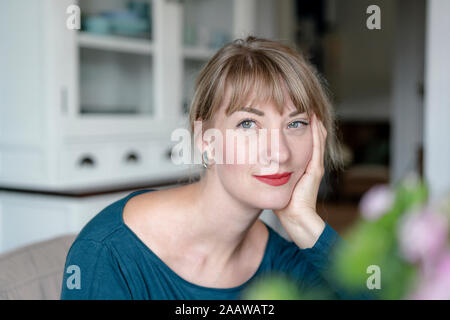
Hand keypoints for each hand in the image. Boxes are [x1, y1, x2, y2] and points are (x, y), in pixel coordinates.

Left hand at [273, 113, 327, 248]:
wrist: (294, 219)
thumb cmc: (281, 204)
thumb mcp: (271, 181)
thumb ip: (265, 170)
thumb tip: (248, 159)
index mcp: (299, 163)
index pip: (299, 136)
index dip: (294, 122)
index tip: (286, 107)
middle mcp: (309, 161)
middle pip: (310, 133)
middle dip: (303, 116)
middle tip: (301, 100)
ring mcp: (313, 164)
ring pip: (316, 136)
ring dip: (312, 120)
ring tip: (307, 103)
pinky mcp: (315, 169)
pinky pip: (317, 146)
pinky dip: (316, 131)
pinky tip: (312, 118)